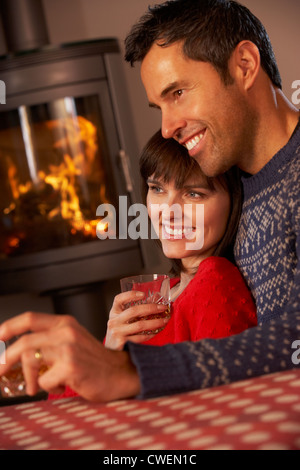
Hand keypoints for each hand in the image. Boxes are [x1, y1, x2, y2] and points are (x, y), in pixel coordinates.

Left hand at [0, 312, 140, 401]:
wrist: (120, 373)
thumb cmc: (94, 361)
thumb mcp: (73, 341)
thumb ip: (49, 342)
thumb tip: (18, 355)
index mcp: (65, 323)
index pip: (30, 318)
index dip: (10, 326)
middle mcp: (66, 331)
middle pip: (25, 342)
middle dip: (7, 359)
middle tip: (0, 370)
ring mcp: (68, 348)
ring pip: (32, 362)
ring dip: (31, 379)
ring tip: (39, 386)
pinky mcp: (70, 367)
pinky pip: (43, 380)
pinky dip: (48, 388)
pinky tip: (61, 386)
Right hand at [105, 291, 169, 349]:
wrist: (110, 355)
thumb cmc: (119, 335)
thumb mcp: (121, 321)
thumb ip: (133, 313)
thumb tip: (153, 302)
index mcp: (114, 313)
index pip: (119, 299)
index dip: (130, 295)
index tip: (143, 295)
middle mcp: (114, 321)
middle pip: (134, 311)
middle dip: (151, 308)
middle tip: (162, 308)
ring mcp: (117, 332)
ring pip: (140, 325)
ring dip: (155, 322)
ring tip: (165, 320)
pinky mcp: (122, 342)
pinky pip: (140, 337)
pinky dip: (151, 334)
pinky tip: (157, 332)